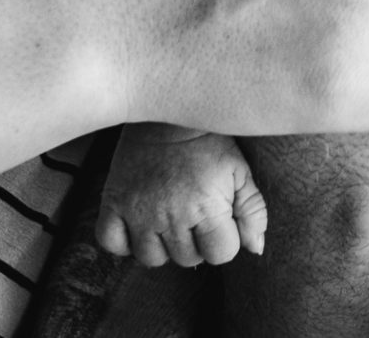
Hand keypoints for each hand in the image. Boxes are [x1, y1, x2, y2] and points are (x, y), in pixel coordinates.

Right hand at [99, 128, 266, 266]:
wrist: (168, 109)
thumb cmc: (209, 141)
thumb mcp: (240, 170)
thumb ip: (253, 212)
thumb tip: (256, 249)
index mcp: (206, 206)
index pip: (221, 254)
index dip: (224, 239)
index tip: (219, 217)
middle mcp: (170, 215)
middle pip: (187, 259)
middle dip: (196, 241)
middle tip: (194, 212)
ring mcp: (138, 211)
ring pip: (151, 258)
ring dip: (163, 245)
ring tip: (169, 217)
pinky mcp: (113, 202)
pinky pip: (112, 243)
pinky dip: (124, 241)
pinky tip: (139, 223)